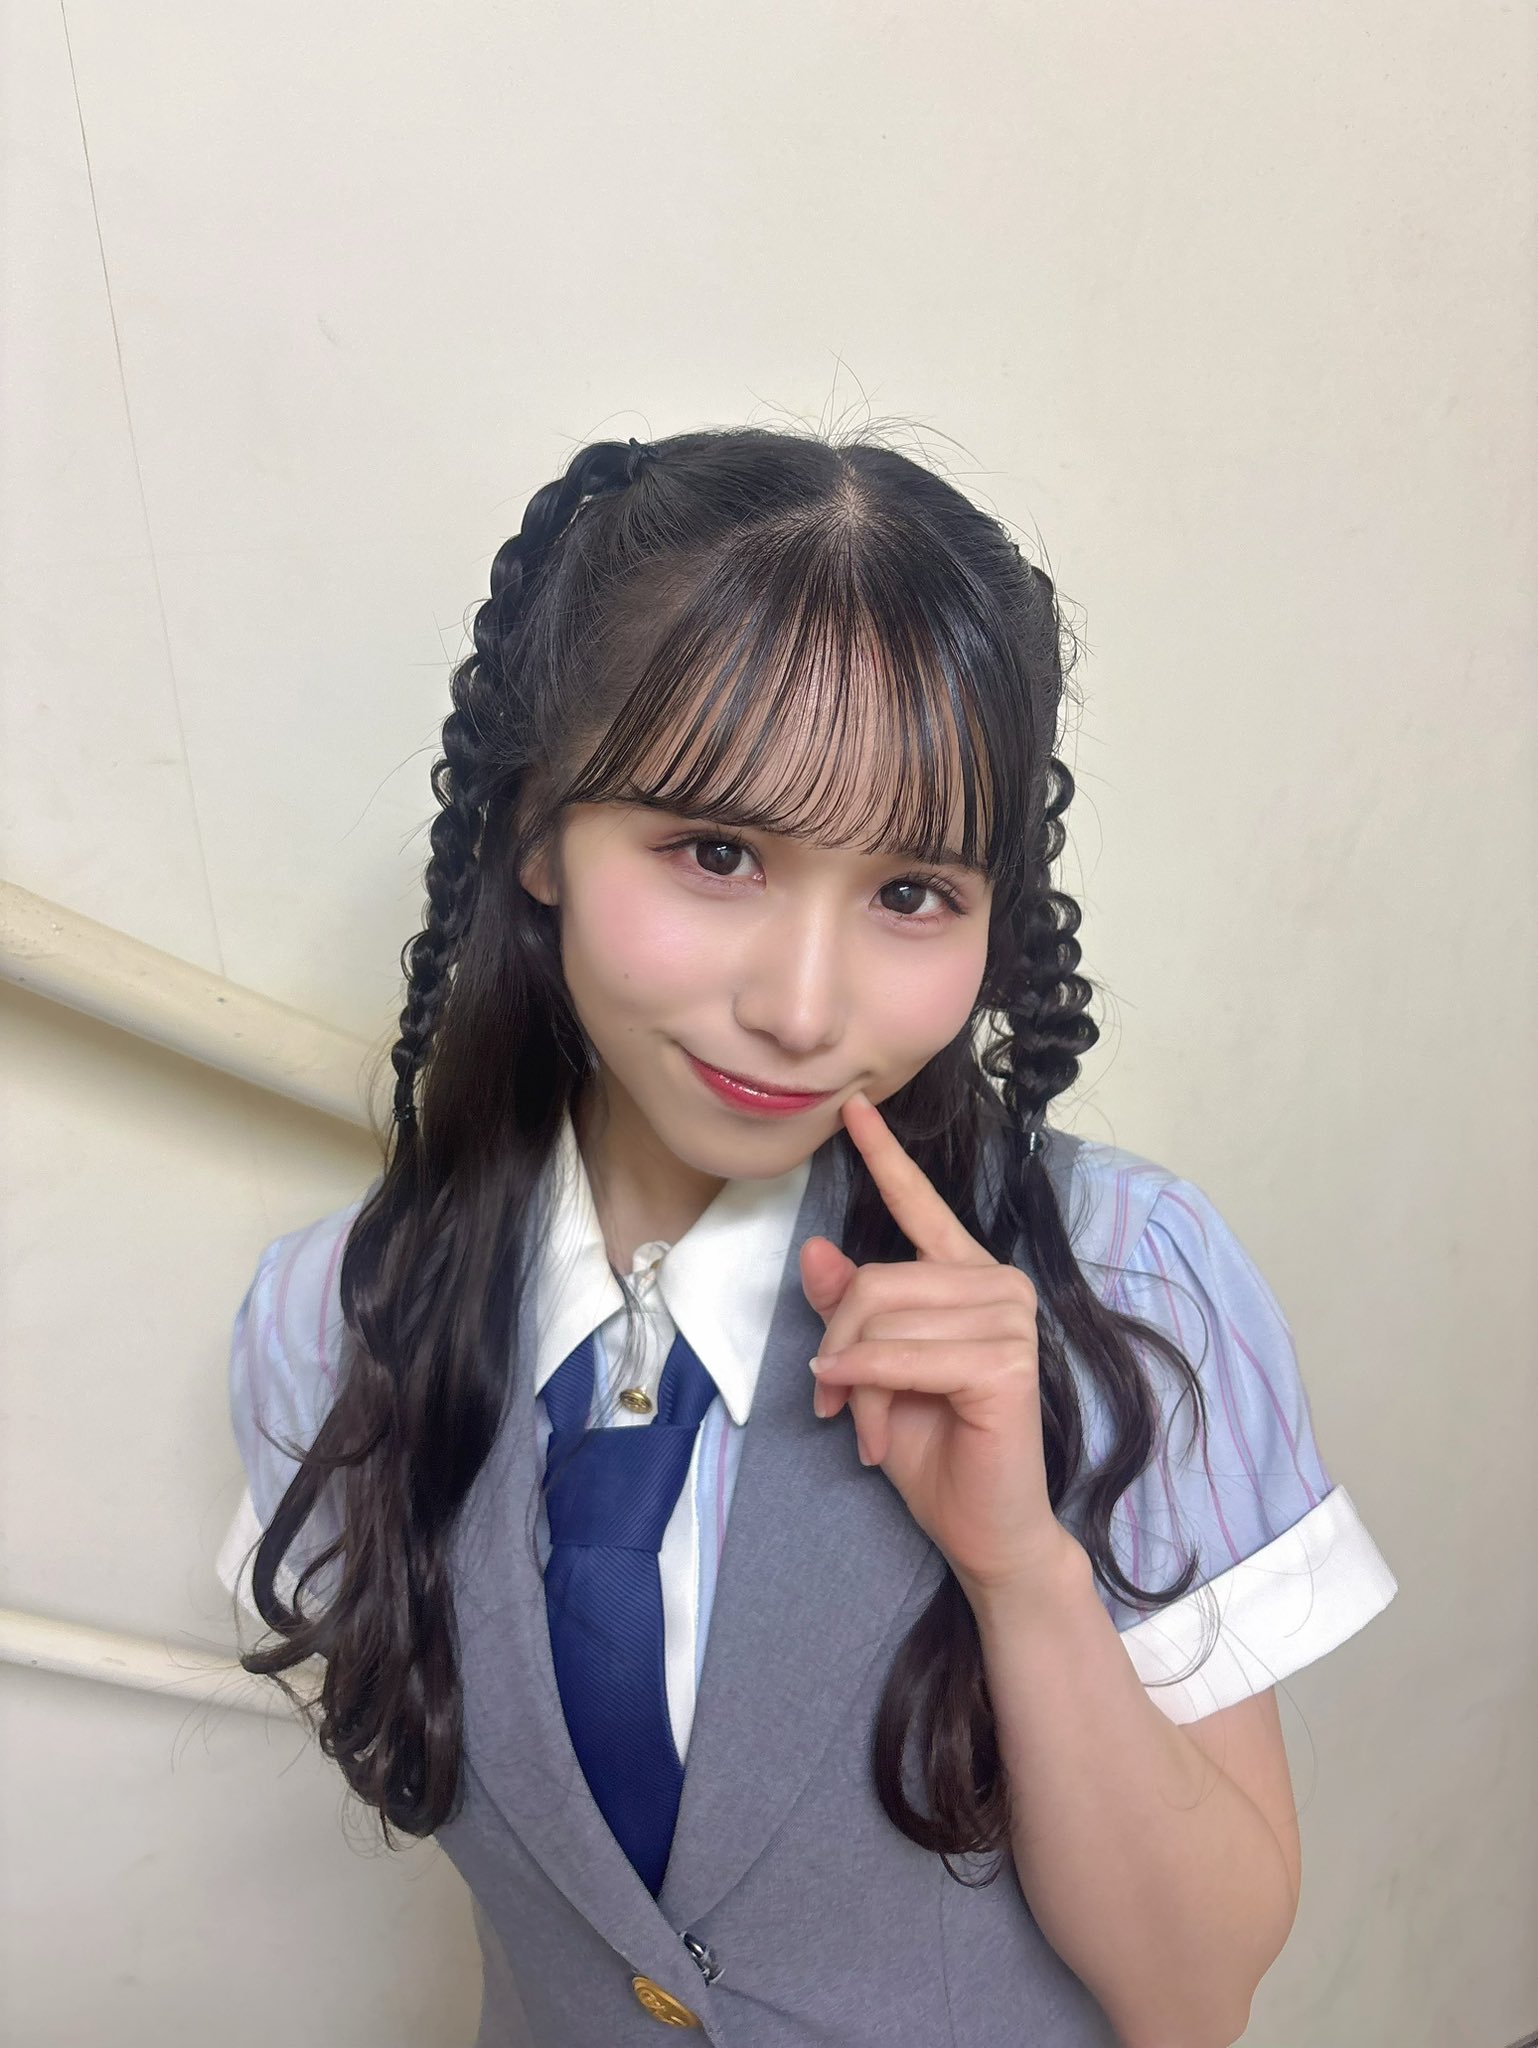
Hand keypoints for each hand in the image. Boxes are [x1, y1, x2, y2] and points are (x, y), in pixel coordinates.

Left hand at [799, 1090, 1079, 1599]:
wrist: (988, 1531)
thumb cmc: (936, 1453)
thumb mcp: (872, 1374)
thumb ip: (850, 1313)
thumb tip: (817, 1252)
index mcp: (968, 1278)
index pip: (920, 1205)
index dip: (884, 1157)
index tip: (852, 1109)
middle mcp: (997, 1284)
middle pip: (874, 1281)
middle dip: (838, 1349)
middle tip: (836, 1406)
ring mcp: (1009, 1320)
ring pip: (880, 1320)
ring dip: (852, 1382)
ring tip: (864, 1428)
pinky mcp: (1004, 1362)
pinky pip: (899, 1356)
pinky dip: (865, 1386)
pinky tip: (865, 1426)